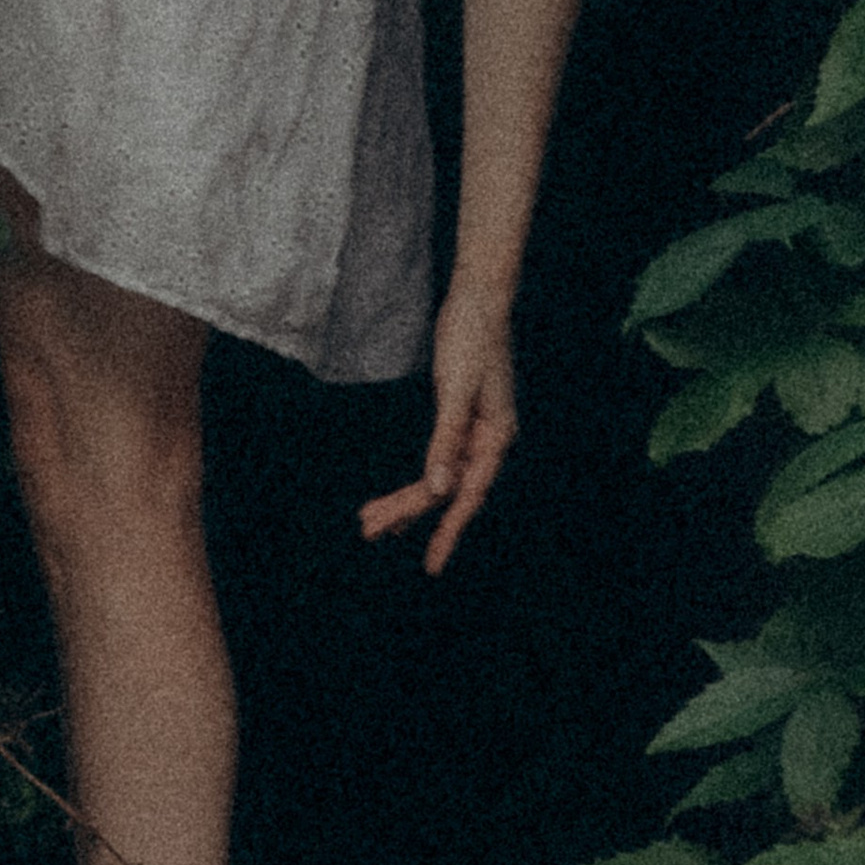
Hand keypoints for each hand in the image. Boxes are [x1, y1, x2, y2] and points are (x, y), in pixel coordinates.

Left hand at [359, 279, 517, 573]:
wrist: (479, 299)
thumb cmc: (473, 338)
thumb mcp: (457, 389)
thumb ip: (447, 440)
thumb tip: (437, 489)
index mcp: (496, 438)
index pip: (467, 496)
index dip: (447, 532)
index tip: (432, 565)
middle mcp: (488, 441)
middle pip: (446, 490)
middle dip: (409, 513)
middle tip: (369, 530)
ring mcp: (474, 432)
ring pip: (439, 478)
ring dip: (406, 499)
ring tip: (371, 521)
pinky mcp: (460, 420)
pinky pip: (437, 461)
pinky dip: (416, 479)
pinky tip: (401, 496)